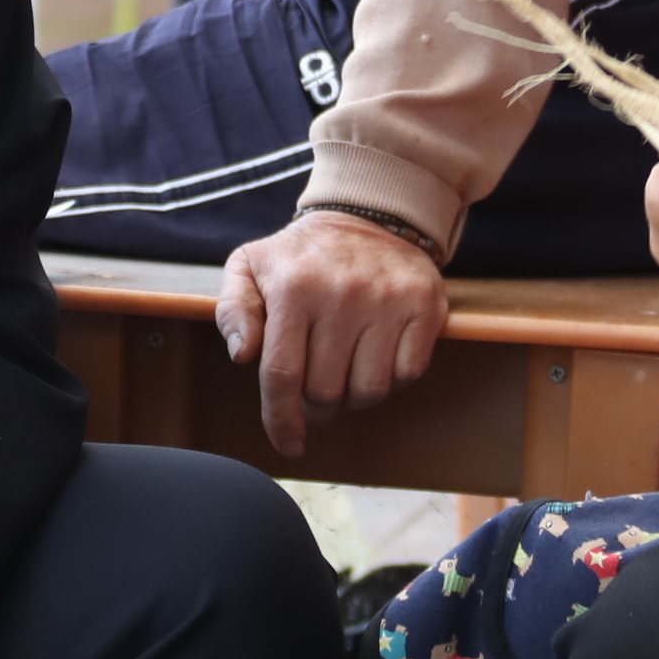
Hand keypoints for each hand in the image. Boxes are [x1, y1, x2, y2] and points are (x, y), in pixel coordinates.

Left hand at [218, 208, 448, 453]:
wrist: (370, 214)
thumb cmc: (301, 256)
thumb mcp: (249, 267)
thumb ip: (233, 310)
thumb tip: (242, 355)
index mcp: (292, 289)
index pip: (282, 375)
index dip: (281, 420)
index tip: (287, 444)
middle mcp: (342, 294)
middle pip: (325, 391)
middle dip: (317, 405)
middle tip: (317, 390)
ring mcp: (388, 299)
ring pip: (369, 390)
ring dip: (355, 396)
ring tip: (346, 371)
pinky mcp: (424, 304)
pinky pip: (408, 373)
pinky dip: (392, 379)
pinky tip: (378, 357)